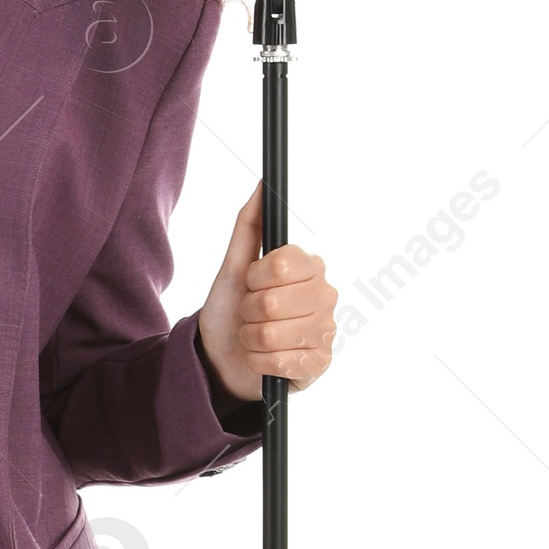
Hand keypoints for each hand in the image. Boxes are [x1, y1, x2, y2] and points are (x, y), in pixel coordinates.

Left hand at [197, 182, 337, 404]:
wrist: (223, 358)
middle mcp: (326, 296)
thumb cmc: (232, 309)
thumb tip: (263, 184)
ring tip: (254, 338)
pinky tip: (264, 359)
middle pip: (272, 301)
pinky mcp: (320, 365)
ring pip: (272, 334)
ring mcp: (326, 332)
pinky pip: (280, 361)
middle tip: (250, 314)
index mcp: (311, 267)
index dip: (255, 277)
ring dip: (250, 339)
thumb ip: (249, 224)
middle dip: (248, 311)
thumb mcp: (234, 266)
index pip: (282, 262)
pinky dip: (259, 362)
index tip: (250, 283)